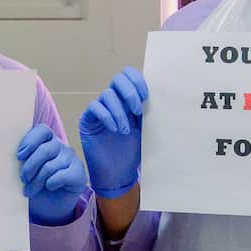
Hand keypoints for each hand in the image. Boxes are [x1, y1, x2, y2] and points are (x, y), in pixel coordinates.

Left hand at [17, 125, 88, 224]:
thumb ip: (20, 160)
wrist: (46, 206)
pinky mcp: (79, 173)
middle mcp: (61, 146)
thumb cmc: (33, 184)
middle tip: (23, 179)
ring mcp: (71, 158)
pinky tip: (50, 187)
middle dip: (30, 167)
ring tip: (30, 191)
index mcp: (46, 140)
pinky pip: (64, 176)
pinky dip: (52, 183)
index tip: (19, 157)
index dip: (30, 141)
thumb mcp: (23, 170)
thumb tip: (11, 157)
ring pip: (51, 166)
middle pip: (45, 150)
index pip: (42, 130)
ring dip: (37, 181)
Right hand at [79, 67, 148, 198]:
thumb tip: (163, 96)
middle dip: (129, 92)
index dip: (137, 80)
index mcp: (128, 100)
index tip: (146, 96)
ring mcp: (100, 109)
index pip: (129, 75)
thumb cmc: (133, 153)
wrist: (118, 174)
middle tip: (137, 110)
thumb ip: (149, 112)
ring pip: (107, 94)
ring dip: (120, 112)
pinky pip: (95, 107)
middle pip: (118, 79)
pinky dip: (107, 117)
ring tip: (126, 130)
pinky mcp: (88, 120)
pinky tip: (115, 130)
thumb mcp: (146, 129)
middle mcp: (113, 101)